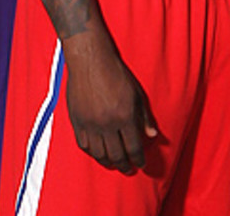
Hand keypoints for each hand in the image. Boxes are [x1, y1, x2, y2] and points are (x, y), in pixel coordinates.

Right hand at [63, 30, 157, 173]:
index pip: (134, 147)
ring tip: (114, 164)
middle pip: (116, 155)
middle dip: (124, 165)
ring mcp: (90, 124)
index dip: (138, 159)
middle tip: (128, 169)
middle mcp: (107, 123)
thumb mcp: (136, 93)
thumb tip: (153, 136)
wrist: (91, 61)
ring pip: (99, 154)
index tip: (141, 164)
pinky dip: (92, 153)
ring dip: (108, 162)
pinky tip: (98, 154)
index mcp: (125, 116)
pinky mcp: (77, 122)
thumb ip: (145, 116)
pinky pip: (84, 145)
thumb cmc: (116, 74)